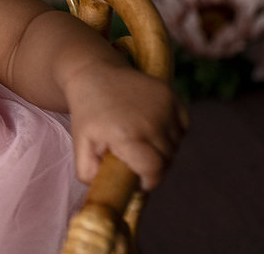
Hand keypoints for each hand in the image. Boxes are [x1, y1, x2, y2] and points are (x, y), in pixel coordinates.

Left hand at [64, 63, 186, 190]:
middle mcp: (150, 121)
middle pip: (166, 160)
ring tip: (140, 139)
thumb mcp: (80, 144)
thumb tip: (108, 190)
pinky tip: (152, 126)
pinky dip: (173, 132)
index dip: (147, 181)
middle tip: (134, 157)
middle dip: (153, 166)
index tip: (137, 179)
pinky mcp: (172, 96)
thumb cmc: (87, 112)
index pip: (154, 171)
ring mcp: (164, 107)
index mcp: (126, 135)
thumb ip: (88, 173)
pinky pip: (183, 127)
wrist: (94, 72)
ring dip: (162, 148)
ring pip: (176, 145)